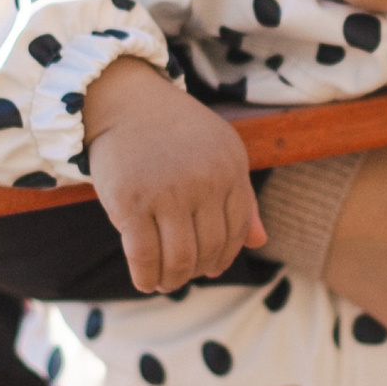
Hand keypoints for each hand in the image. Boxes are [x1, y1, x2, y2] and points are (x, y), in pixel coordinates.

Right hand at [81, 57, 265, 290]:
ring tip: (166, 282)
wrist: (126, 103)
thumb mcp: (219, 154)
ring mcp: (167, 192)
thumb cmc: (174, 134)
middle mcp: (204, 181)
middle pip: (210, 248)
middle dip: (197, 270)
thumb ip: (242, 198)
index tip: (210, 267)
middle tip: (183, 276)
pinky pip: (144, 255)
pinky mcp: (131, 202)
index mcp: (230, 167)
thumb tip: (260, 242)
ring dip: (174, 280)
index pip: (238, 229)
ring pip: (180, 258)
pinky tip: (145, 280)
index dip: (225, 255)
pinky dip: (146, 276)